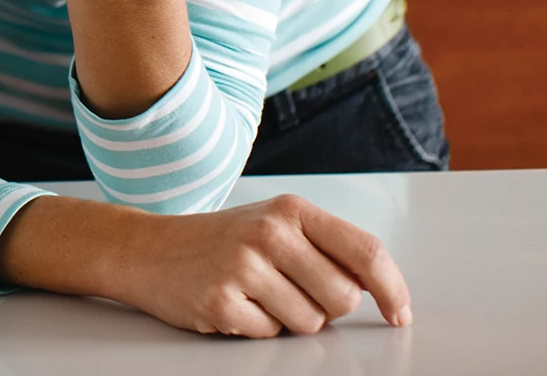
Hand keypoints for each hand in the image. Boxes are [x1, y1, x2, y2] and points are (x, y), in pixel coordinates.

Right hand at [111, 194, 412, 336]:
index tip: (398, 313)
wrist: (148, 249)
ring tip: (257, 296)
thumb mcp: (274, 225)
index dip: (392, 289)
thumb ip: (325, 247)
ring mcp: (243, 266)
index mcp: (291, 210)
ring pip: (310, 323)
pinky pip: (270, 335)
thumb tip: (380, 286)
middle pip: (343, 298)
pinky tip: (235, 304)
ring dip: (290, 321)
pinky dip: (257, 329)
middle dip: (327, 307)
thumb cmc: (221, 241)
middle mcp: (269, 232)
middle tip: (292, 292)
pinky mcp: (221, 300)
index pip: (366, 251)